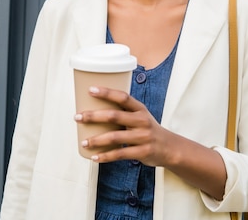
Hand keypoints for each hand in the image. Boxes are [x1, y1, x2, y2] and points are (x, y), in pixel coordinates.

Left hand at [74, 85, 226, 198]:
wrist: (170, 148)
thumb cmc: (148, 129)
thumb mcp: (140, 116)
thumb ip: (123, 112)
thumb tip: (93, 109)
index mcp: (140, 109)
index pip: (122, 97)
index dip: (106, 92)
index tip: (90, 90)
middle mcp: (142, 121)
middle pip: (114, 116)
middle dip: (93, 116)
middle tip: (77, 117)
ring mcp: (143, 137)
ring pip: (115, 137)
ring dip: (96, 140)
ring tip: (83, 142)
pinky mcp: (142, 152)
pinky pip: (120, 154)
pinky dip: (105, 156)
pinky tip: (94, 157)